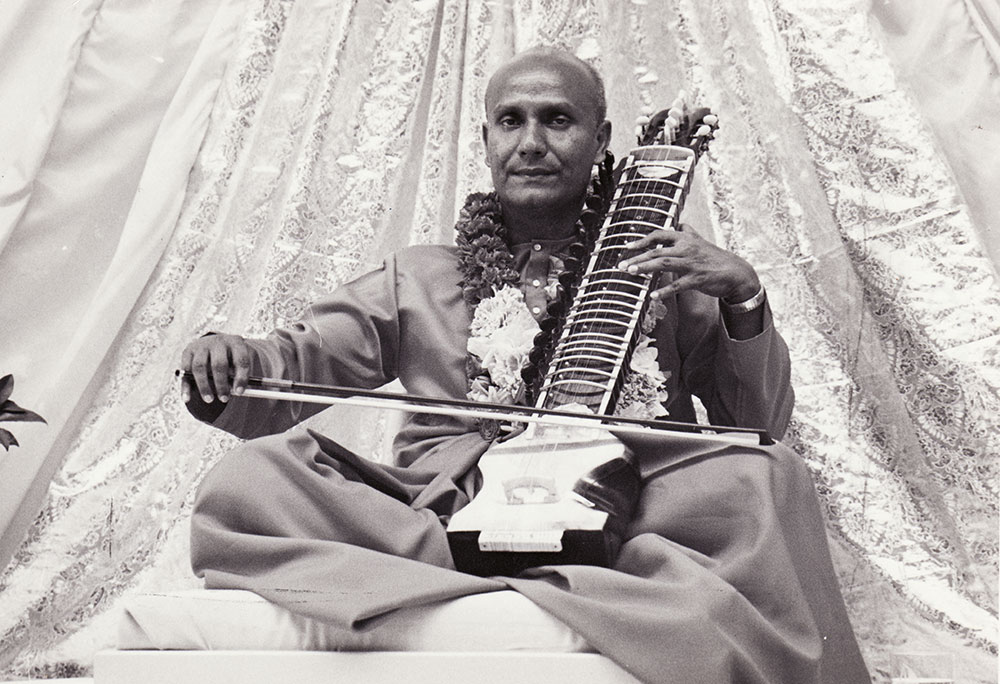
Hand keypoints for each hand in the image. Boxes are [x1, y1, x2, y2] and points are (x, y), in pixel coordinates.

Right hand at [180, 334, 251, 403]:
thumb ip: (238, 375)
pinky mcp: (188, 351)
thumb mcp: (239, 362)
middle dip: (221, 384)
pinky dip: (186, 386)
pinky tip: (187, 398)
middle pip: (219, 364)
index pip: (241, 360)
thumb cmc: (232, 357)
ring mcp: (201, 345)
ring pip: (199, 367)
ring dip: (204, 386)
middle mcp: (218, 342)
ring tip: (209, 399)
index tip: (239, 392)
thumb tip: (236, 392)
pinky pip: (186, 371)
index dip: (241, 377)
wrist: (216, 343)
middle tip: (224, 399)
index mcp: (236, 343)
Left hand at [617, 224, 760, 302]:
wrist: (736, 272)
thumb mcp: (701, 241)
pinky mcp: (698, 278)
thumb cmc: (715, 258)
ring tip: (630, 272)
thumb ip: (688, 233)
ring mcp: (692, 263)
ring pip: (664, 264)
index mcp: (686, 238)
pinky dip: (665, 290)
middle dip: (637, 257)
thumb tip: (680, 223)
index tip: (627, 247)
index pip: (659, 234)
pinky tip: (653, 296)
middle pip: (657, 250)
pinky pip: (678, 285)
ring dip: (645, 268)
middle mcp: (687, 248)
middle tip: (621, 265)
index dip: (642, 240)